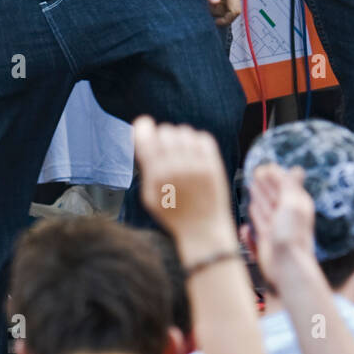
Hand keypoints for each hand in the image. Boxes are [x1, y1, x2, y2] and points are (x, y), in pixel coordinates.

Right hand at [132, 116, 232, 234]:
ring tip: (181, 153)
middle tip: (165, 148)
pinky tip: (194, 154)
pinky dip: (197, 141)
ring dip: (180, 138)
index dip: (143, 126)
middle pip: (165, 130)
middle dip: (162, 136)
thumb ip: (145, 167)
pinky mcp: (213, 164)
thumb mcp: (149, 196)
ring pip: (184, 131)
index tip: (144, 125)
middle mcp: (176, 167)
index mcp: (157, 175)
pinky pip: (203, 137)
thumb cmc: (173, 214)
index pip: (146, 137)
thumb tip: (140, 137)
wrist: (203, 229)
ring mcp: (196, 165)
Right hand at [249, 164, 315, 273]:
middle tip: (256, 174)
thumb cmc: (291, 234)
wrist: (287, 266)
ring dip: (258, 202)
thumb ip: (290, 185)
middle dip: (265, 186)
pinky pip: (256, 233)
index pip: (284, 186)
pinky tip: (246, 227)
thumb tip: (297, 168)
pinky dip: (250, 230)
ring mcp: (275, 231)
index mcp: (296, 205)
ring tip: (252, 192)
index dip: (274, 175)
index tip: (263, 167)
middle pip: (273, 198)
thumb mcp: (292, 203)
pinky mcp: (266, 244)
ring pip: (265, 213)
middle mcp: (286, 218)